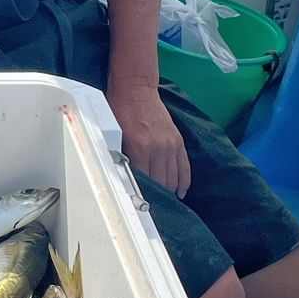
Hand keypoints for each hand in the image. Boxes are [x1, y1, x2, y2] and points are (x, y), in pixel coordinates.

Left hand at [108, 82, 189, 197]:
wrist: (136, 88)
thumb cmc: (120, 109)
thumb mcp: (114, 133)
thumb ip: (120, 155)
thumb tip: (122, 177)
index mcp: (139, 148)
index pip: (143, 180)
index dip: (142, 195)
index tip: (140, 206)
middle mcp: (157, 148)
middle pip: (160, 182)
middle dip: (157, 197)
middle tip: (152, 209)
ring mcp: (170, 145)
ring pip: (172, 178)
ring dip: (169, 192)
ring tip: (165, 204)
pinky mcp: (178, 141)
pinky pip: (184, 167)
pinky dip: (183, 181)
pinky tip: (180, 192)